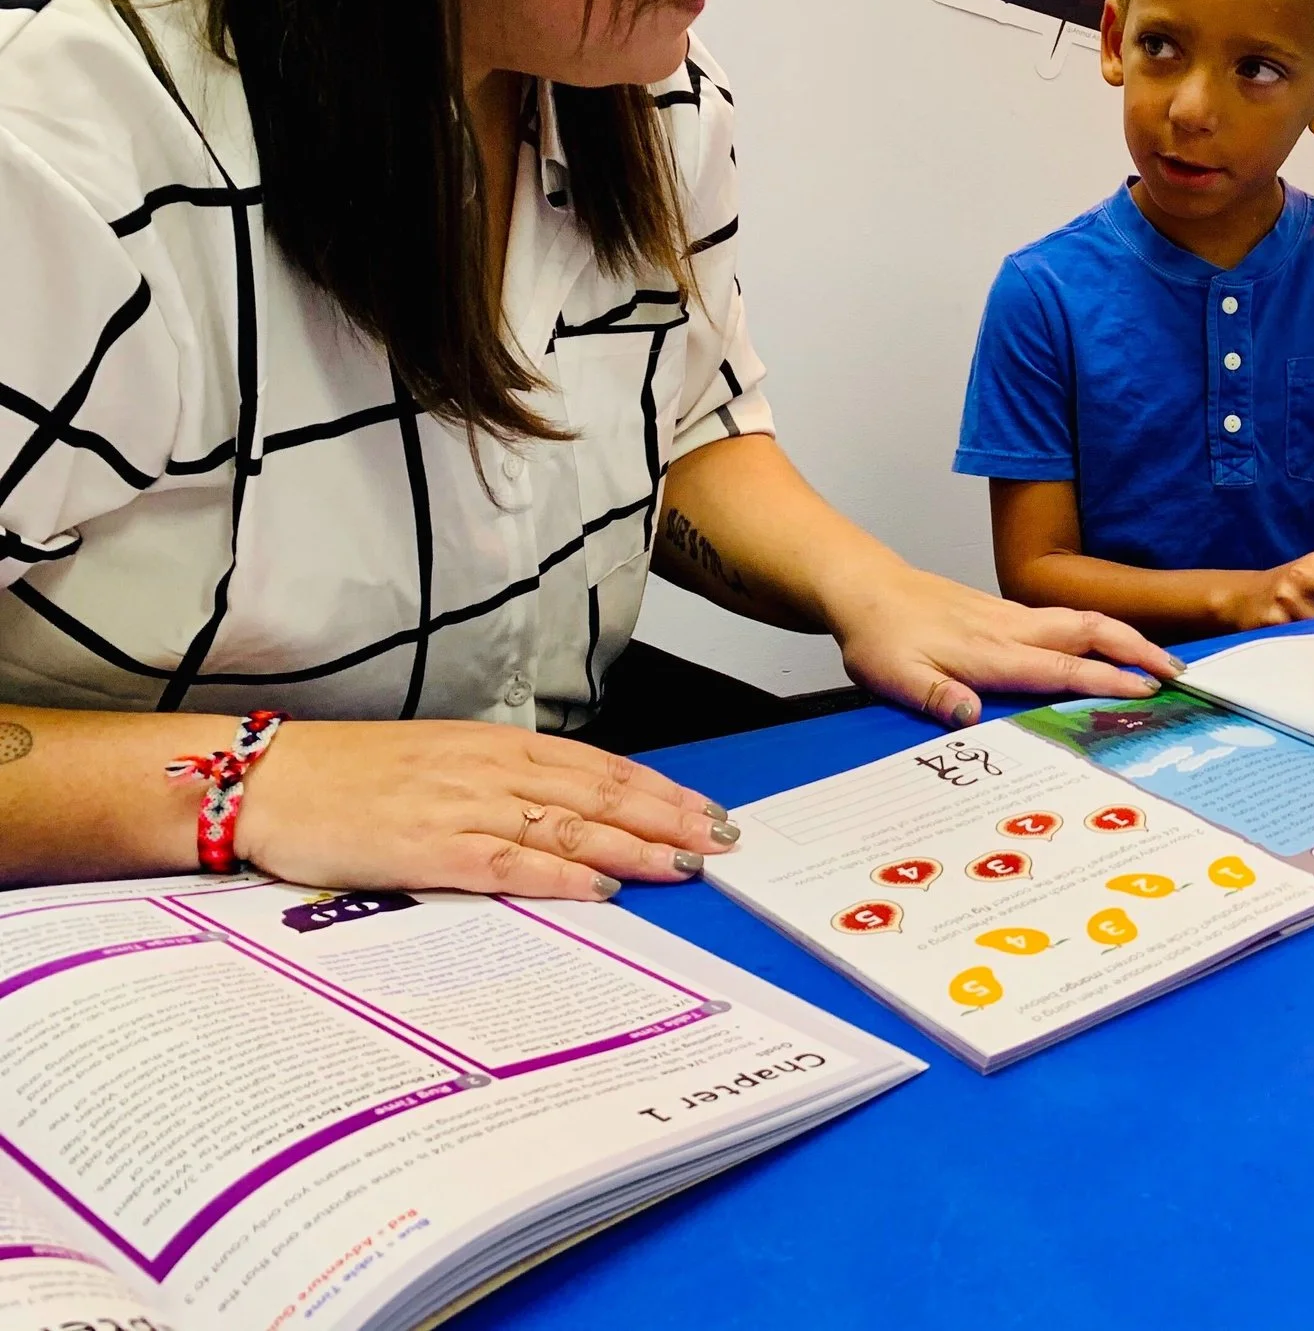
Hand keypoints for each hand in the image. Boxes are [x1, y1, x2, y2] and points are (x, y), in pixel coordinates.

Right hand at [237, 720, 740, 899]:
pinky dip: (560, 876)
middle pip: (601, 795)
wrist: (270, 779)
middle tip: (724, 841)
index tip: (710, 811)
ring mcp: (463, 808)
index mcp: (498, 746)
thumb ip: (506, 782)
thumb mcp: (444, 762)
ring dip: (635, 846)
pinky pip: (509, 864)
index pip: (601, 769)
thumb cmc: (355, 776)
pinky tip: (601, 887)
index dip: (662, 791)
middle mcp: (492, 770)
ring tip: (685, 864)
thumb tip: (568, 808)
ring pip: (570, 826)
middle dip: (670, 818)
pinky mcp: (429, 848)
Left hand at [828, 562, 1179, 726]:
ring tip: (1160, 659)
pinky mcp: (1007, 613)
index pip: (1063, 667)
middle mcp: (1013, 629)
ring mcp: (1013, 617)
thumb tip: (971, 717)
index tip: (1147, 690)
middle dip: (1138, 649)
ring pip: (1084, 620)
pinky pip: (1067, 618)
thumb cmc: (881, 637)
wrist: (866, 589)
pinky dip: (1101, 630)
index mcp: (993, 652)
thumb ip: (935, 697)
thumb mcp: (896, 677)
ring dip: (1126, 637)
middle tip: (1177, 671)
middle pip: (1091, 631)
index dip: (1108, 679)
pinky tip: (1111, 644)